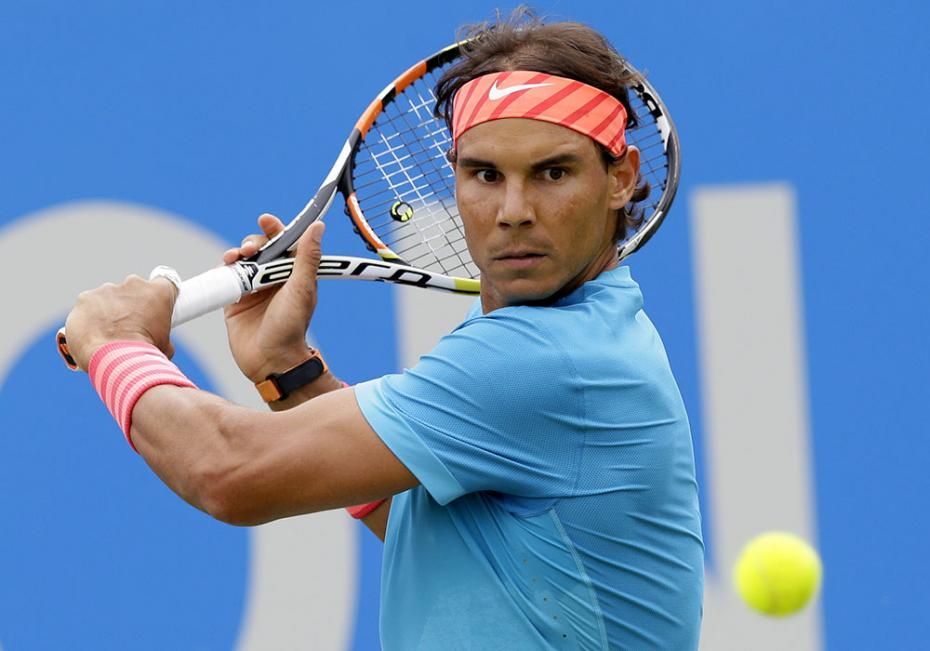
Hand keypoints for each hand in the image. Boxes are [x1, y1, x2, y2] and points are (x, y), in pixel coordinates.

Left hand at [64, 276, 177, 370]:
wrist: (115, 361)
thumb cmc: (144, 355)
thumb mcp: (165, 347)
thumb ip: (162, 336)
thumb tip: (158, 343)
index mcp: (158, 292)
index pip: (164, 282)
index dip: (159, 295)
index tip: (155, 306)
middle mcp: (133, 284)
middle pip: (133, 290)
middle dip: (131, 305)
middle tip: (130, 327)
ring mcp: (107, 289)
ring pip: (109, 298)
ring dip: (109, 312)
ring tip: (108, 336)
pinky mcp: (85, 298)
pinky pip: (88, 306)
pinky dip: (89, 318)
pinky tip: (92, 335)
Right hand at [222, 214, 325, 382]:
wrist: (270, 360)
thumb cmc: (292, 327)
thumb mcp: (302, 289)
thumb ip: (307, 257)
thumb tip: (318, 227)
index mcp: (294, 273)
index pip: (285, 243)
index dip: (276, 229)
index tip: (266, 220)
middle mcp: (274, 278)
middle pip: (261, 248)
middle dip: (253, 242)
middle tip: (250, 250)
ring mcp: (254, 288)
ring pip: (243, 260)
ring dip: (237, 254)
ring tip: (235, 259)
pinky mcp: (235, 299)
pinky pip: (227, 277)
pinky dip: (225, 269)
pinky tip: (226, 268)